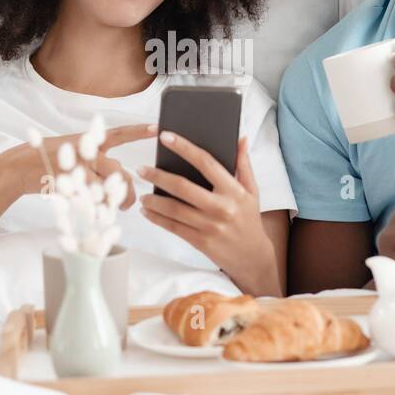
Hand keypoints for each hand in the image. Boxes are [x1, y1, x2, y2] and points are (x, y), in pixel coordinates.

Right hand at [0, 123, 156, 206]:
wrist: (20, 166)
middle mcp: (85, 153)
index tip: (157, 128)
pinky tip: (102, 214)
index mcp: (88, 141)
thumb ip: (98, 159)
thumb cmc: (51, 159)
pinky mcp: (69, 186)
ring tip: (121, 208)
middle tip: (130, 201)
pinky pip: (92, 200)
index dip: (138, 130)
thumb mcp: (75, 150)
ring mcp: (77, 170)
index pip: (119, 134)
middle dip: (129, 188)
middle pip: (119, 171)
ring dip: (118, 200)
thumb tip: (122, 172)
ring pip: (107, 187)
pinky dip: (99, 208)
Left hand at [137, 132, 272, 285]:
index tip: (166, 136)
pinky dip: (157, 218)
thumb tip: (241, 138)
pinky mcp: (201, 241)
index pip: (206, 162)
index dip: (184, 147)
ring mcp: (210, 226)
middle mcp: (221, 207)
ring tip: (142, 193)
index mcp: (233, 190)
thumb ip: (244, 164)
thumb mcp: (252, 190)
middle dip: (158, 176)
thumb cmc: (249, 219)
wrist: (252, 257)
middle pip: (183, 187)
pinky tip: (147, 211)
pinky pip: (173, 227)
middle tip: (142, 169)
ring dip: (154, 200)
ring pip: (174, 209)